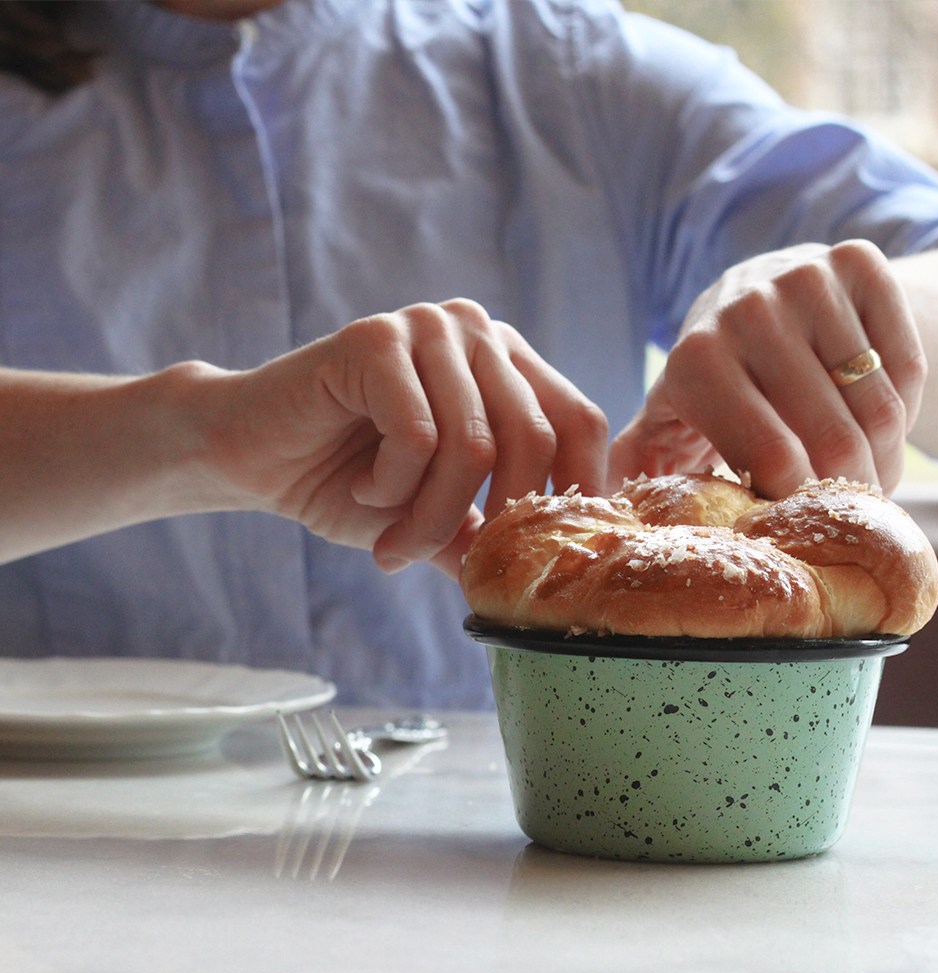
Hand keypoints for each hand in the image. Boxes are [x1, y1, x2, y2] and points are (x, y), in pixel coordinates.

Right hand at [188, 299, 607, 577]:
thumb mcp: (437, 514)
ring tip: (394, 543)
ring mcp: (428, 328)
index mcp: (507, 363)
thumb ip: (491, 532)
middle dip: (493, 521)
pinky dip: (392, 486)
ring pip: (474, 446)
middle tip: (451, 563)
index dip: (576, 491)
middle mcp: (477, 333)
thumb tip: (550, 574)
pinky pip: (418, 436)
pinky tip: (363, 487)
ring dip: (433, 517)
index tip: (547, 549)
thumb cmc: (348, 482)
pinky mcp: (377, 340)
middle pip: (534, 438)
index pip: (579, 421)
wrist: (252, 456)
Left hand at [609, 241, 926, 497]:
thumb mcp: (666, 417)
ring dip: (886, 459)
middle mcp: (747, 311)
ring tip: (870, 475)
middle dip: (850, 493)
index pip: (771, 460)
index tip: (803, 521)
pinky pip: (908, 368)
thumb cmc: (715, 379)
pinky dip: (906, 408)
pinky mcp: (859, 261)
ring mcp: (806, 279)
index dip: (798, 505)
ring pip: (880, 410)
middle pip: (833, 441)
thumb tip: (601, 511)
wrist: (763, 290)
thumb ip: (636, 464)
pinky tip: (875, 417)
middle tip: (851, 510)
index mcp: (694, 362)